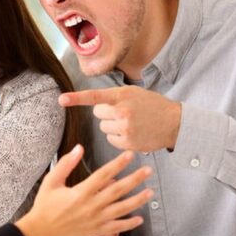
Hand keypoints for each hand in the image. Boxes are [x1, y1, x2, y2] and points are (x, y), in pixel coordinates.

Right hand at [15, 147, 152, 235]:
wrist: (41, 233)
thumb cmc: (45, 207)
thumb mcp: (51, 181)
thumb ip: (65, 164)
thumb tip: (79, 148)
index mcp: (81, 192)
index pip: (104, 174)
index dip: (118, 164)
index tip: (130, 155)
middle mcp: (91, 206)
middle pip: (118, 190)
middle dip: (135, 179)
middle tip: (148, 170)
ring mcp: (96, 220)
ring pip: (122, 209)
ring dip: (138, 200)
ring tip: (150, 191)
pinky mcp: (96, 232)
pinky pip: (117, 228)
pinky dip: (129, 223)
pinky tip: (140, 218)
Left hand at [60, 87, 180, 151]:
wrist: (174, 122)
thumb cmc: (152, 105)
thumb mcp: (134, 93)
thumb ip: (115, 96)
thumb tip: (95, 104)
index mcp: (122, 95)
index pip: (95, 96)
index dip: (76, 98)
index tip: (61, 99)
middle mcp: (122, 111)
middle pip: (97, 114)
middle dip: (106, 113)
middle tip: (123, 112)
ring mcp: (125, 128)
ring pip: (104, 127)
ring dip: (112, 126)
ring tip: (130, 123)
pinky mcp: (128, 142)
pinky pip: (111, 139)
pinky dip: (118, 137)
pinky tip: (132, 133)